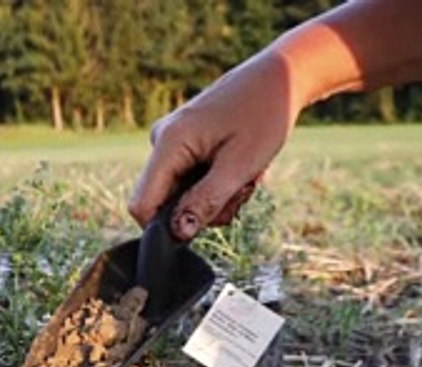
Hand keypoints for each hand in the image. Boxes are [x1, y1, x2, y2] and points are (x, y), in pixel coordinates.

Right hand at [128, 46, 302, 241]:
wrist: (279, 79)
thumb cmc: (264, 115)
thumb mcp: (239, 167)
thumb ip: (206, 202)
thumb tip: (178, 233)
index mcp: (168, 143)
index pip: (142, 206)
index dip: (166, 227)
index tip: (205, 222)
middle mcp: (162, 141)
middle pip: (165, 203)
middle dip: (203, 209)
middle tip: (241, 191)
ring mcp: (172, 142)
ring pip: (182, 194)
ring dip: (215, 197)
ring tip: (245, 177)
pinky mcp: (184, 144)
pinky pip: (191, 180)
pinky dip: (217, 183)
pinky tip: (239, 169)